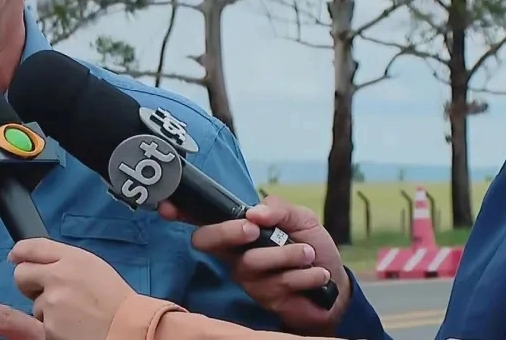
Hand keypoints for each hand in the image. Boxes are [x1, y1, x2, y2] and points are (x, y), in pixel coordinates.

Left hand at [8, 239, 133, 339]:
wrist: (130, 329)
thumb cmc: (116, 301)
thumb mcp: (93, 268)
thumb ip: (65, 261)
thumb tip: (34, 260)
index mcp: (73, 258)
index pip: (33, 247)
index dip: (20, 252)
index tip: (16, 257)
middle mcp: (59, 275)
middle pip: (21, 273)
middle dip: (27, 283)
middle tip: (44, 292)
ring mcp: (53, 302)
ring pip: (33, 303)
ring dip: (46, 309)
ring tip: (73, 314)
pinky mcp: (50, 326)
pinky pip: (41, 324)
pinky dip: (52, 327)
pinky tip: (72, 327)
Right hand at [159, 195, 349, 334]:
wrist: (337, 286)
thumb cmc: (313, 247)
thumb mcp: (301, 218)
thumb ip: (278, 209)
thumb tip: (254, 212)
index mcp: (238, 229)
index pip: (203, 218)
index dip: (181, 212)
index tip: (168, 207)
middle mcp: (233, 252)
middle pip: (206, 241)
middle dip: (227, 232)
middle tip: (255, 229)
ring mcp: (245, 276)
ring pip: (249, 262)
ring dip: (288, 256)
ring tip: (310, 255)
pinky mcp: (261, 298)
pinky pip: (276, 283)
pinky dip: (304, 275)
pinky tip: (317, 275)